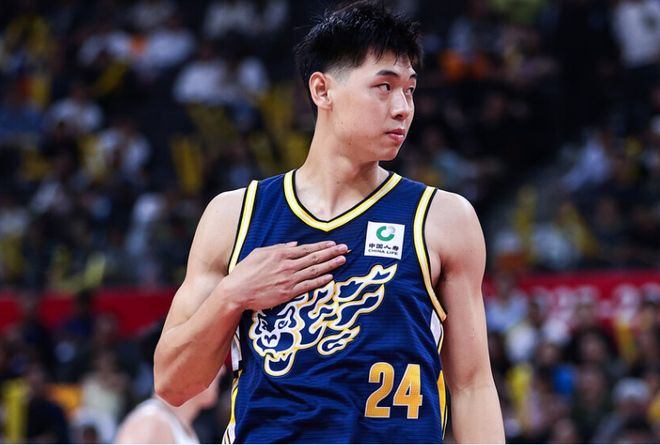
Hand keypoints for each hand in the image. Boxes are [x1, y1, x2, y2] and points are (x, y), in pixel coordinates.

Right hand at [222, 241, 347, 310]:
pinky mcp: (288, 293)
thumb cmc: (246, 271)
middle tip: (346, 249)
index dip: (322, 246)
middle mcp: (287, 265)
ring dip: (330, 265)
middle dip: (332, 252)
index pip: (307, 249)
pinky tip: (330, 277)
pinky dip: (320, 281)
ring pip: (315, 271)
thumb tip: (294, 245)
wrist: (237, 291)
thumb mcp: (260, 253)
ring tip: (343, 260)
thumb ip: (278, 248)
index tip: (334, 243)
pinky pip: (308, 286)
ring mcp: (289, 280)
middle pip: (315, 258)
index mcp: (281, 253)